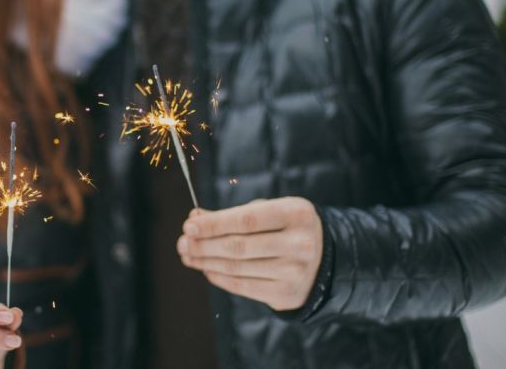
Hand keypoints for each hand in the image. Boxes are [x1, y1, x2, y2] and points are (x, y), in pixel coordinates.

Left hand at [177, 197, 322, 311]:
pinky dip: (218, 277)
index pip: (247, 219)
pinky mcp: (286, 294)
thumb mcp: (268, 211)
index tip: (189, 225)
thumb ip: (233, 214)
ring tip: (187, 254)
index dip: (214, 224)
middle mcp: (300, 244)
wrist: (323, 259)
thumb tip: (195, 219)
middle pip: (238, 246)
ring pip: (237, 267)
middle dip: (203, 244)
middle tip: (182, 242)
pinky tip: (205, 268)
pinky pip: (242, 286)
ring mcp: (295, 272)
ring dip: (205, 261)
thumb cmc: (285, 228)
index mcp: (296, 214)